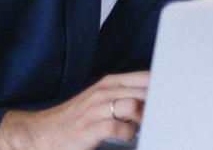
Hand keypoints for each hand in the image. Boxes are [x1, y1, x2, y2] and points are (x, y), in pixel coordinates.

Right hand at [0, 71, 149, 149]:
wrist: (40, 134)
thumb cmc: (76, 119)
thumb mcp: (101, 99)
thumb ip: (127, 94)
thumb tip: (157, 98)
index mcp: (110, 83)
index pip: (147, 77)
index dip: (163, 87)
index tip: (172, 97)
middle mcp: (104, 91)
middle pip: (145, 91)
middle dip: (155, 105)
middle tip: (155, 117)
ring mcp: (96, 109)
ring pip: (134, 105)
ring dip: (141, 119)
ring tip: (135, 127)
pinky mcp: (90, 128)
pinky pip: (119, 127)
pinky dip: (126, 134)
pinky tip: (122, 136)